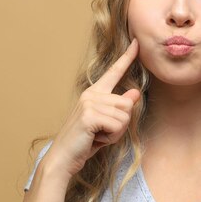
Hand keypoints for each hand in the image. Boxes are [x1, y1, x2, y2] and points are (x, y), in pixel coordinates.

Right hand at [46, 39, 140, 176]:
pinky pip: (118, 126)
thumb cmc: (84, 142)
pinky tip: (96, 139)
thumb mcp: (106, 123)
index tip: (137, 43)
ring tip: (98, 136)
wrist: (63, 159)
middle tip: (102, 132)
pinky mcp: (89, 116)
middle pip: (128, 104)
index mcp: (94, 93)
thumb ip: (119, 108)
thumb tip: (135, 93)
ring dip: (116, 132)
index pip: (114, 72)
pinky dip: (112, 137)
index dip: (127, 57)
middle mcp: (91, 94)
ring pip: (125, 116)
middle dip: (121, 124)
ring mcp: (89, 104)